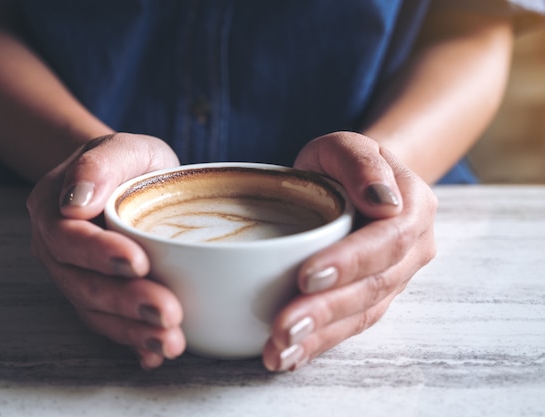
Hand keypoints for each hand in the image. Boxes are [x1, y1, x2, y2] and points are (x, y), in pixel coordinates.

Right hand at [27, 133, 185, 368]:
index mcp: (54, 207)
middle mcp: (56, 249)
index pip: (68, 235)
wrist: (130, 182)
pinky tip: (155, 355)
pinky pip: (108, 324)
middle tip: (167, 313)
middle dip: (124, 302)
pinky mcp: (97, 297)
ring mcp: (74, 276)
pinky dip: (132, 342)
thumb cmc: (129, 163)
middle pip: (81, 283)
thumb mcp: (124, 147)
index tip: (136, 261)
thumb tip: (77, 201)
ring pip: (94, 311)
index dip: (98, 253)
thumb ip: (102, 164)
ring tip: (171, 341)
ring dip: (131, 330)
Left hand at [263, 131, 437, 370]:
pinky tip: (290, 357)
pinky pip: (350, 327)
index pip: (386, 240)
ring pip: (362, 315)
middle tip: (283, 328)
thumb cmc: (345, 163)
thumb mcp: (346, 145)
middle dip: (326, 310)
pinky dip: (320, 344)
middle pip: (374, 287)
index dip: (349, 262)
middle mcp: (412, 250)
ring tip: (279, 352)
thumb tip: (382, 201)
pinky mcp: (373, 299)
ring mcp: (395, 278)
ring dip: (320, 337)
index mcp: (413, 208)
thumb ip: (359, 162)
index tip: (306, 275)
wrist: (357, 182)